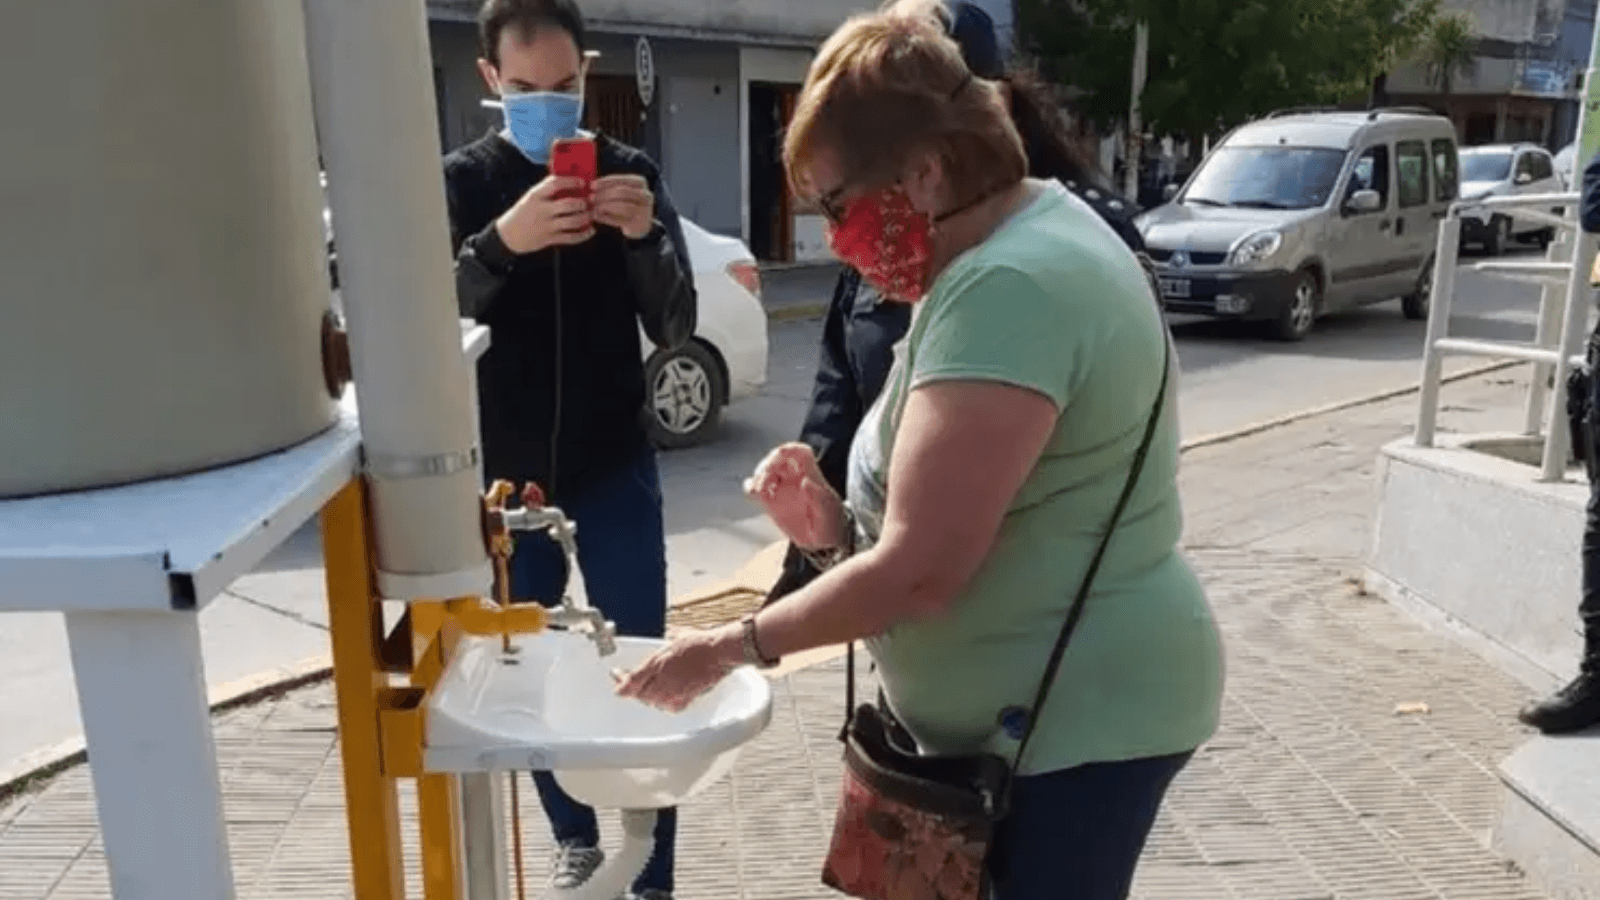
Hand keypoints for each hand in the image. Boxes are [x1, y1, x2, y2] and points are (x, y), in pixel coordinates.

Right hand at [494, 175, 593, 253]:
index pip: (556, 183)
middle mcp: (541, 210)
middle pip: (568, 204)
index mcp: (535, 195)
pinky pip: (570, 237)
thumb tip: (567, 180)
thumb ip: (547, 190)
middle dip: (583, 203)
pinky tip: (590, 230)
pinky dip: (583, 234)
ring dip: (585, 217)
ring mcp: (546, 225)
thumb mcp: (530, 197)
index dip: (571, 181)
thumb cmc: (522, 213)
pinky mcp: (549, 239)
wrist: (508, 235)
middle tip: (589, 201)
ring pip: (572, 221)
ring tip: (591, 214)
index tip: (582, 182)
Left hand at [591, 174, 654, 239]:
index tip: (592, 185)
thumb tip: (591, 185)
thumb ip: (610, 187)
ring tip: (594, 207)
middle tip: (590, 198)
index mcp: (640, 182)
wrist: (640, 225)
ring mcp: (644, 210)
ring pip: (623, 207)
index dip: (605, 182)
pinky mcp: (639, 224)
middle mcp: (646, 195)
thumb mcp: (621, 192)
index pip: (621, 180)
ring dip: (606, 206)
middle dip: (604, 194)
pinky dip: (606, 218)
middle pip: (622, 192)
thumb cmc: (627, 203)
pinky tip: (596, 216)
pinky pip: (621, 220)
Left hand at [615, 624, 743, 711]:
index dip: (620, 682)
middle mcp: (661, 684)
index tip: (617, 678)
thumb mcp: (667, 645)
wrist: (718, 652)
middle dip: (637, 686)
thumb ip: (648, 663)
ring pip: (652, 700)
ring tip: (659, 680)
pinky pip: (666, 705)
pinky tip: (670, 689)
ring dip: (651, 693)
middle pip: (639, 694)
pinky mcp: (683, 701)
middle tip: (638, 677)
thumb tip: (632, 674)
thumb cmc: (697, 644)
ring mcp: (672, 695)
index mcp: (654, 666)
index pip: (628, 684)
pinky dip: (665, 700)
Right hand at [744, 443, 845, 550]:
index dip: (788, 450)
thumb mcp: (830, 515)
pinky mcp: (771, 502)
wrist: (822, 545)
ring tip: (760, 491)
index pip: (800, 452)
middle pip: (778, 459)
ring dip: (759, 477)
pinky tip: (755, 495)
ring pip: (765, 471)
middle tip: (765, 483)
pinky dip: (751, 488)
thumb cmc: (830, 527)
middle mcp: (795, 479)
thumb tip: (806, 482)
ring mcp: (782, 489)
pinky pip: (756, 489)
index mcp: (811, 476)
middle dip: (768, 466)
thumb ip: (820, 500)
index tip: (778, 457)